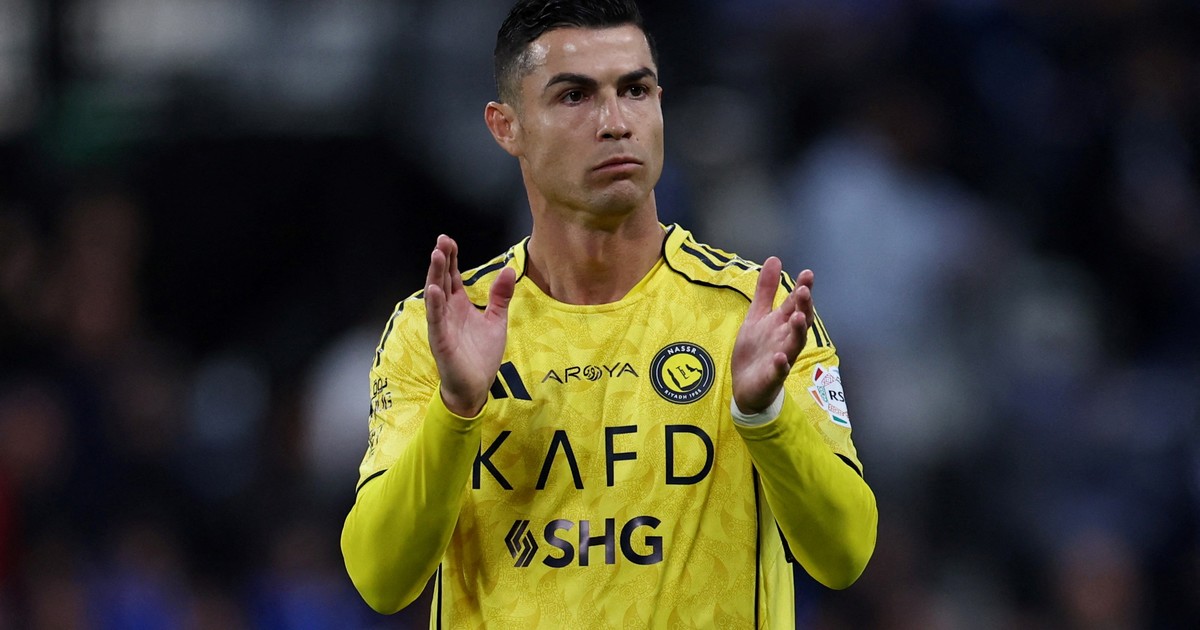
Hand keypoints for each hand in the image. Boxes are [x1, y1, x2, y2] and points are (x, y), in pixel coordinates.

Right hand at [424, 235, 515, 416]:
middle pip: (442, 280)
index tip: (449, 241)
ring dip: (434, 276)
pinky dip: (434, 305)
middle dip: (441, 260)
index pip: (452, 276)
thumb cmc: (481, 355)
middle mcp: (448, 311)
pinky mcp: (441, 341)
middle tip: (441, 241)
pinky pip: (436, 320)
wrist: (475, 386)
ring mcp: (442, 325)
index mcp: (459, 305)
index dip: (450, 258)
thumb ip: (500, 296)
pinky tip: (433, 290)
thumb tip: (509, 269)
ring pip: (436, 296)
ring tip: (436, 256)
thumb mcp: (496, 320)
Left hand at [731, 258, 814, 413]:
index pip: (795, 304)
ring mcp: (782, 358)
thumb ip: (766, 290)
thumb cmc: (756, 349)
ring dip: (798, 331)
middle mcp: (786, 339)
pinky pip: (779, 371)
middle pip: (800, 321)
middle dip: (803, 307)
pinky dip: (781, 364)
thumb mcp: (757, 316)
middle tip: (804, 291)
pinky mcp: (772, 377)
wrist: (745, 385)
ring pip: (795, 344)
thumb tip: (774, 259)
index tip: (807, 274)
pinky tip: (780, 357)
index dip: (802, 289)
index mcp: (782, 323)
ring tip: (798, 317)